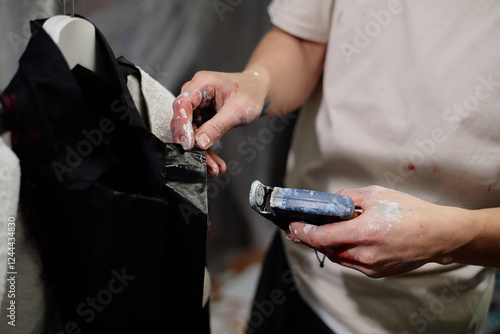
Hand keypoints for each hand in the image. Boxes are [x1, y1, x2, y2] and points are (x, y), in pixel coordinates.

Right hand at [171, 70, 268, 175]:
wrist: (257, 91)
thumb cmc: (250, 93)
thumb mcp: (237, 110)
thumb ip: (218, 126)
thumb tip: (200, 143)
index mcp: (202, 84)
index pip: (183, 104)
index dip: (182, 125)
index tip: (188, 144)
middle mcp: (195, 95)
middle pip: (183, 121)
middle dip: (192, 145)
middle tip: (201, 161)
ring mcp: (197, 108)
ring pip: (191, 134)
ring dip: (201, 152)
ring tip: (212, 168)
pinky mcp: (201, 119)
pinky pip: (199, 137)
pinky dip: (207, 151)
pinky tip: (214, 164)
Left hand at [286, 186, 470, 277]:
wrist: (438, 234)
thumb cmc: (409, 211)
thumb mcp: (375, 194)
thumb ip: (347, 197)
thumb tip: (330, 202)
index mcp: (363, 232)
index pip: (321, 237)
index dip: (302, 232)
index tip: (292, 226)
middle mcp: (364, 254)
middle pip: (326, 249)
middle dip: (311, 238)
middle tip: (300, 227)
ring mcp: (370, 267)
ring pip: (337, 257)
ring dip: (326, 245)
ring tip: (319, 231)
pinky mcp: (376, 272)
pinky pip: (351, 262)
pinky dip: (342, 251)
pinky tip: (342, 239)